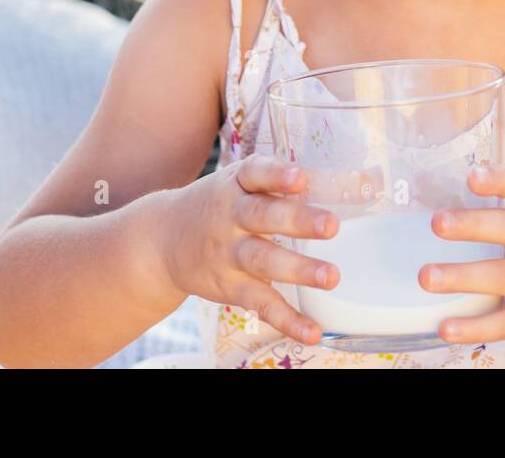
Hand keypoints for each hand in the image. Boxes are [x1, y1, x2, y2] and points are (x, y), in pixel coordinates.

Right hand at [157, 154, 340, 345]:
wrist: (161, 238)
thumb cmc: (217, 205)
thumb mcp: (237, 183)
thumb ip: (278, 183)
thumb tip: (344, 183)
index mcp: (237, 184)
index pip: (256, 173)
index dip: (278, 175)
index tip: (301, 179)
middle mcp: (231, 216)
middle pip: (264, 216)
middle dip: (298, 220)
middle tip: (332, 225)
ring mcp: (229, 253)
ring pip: (263, 259)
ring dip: (298, 269)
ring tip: (331, 277)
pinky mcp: (231, 286)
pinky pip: (260, 303)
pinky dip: (287, 319)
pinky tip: (311, 331)